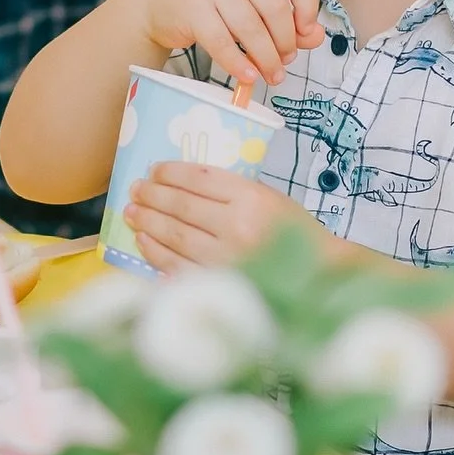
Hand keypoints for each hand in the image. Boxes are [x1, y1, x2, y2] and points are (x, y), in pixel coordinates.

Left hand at [125, 163, 314, 271]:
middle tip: (135, 190)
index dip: (171, 172)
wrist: (320, 273)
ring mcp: (227, 258)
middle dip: (153, 196)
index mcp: (251, 198)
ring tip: (133, 213)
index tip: (153, 170)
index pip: (199, 178)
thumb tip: (180, 184)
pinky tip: (145, 243)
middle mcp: (237, 226)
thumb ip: (231, 189)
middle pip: (182, 206)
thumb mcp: (268, 196)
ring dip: (149, 223)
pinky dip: (158, 254)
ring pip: (176, 237)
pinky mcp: (220, 284)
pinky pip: (179, 267)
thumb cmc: (291, 231)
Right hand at [138, 0, 323, 86]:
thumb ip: (289, 19)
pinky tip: (248, 75)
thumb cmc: (214, 3)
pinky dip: (239, 64)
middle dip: (286, 41)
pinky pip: (223, 42)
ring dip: (266, 58)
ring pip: (251, 28)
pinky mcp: (192, 8)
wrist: (161, 4)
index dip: (308, 8)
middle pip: (275, 7)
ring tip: (270, 74)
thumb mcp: (252, 3)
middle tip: (285, 61)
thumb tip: (317, 37)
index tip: (306, 33)